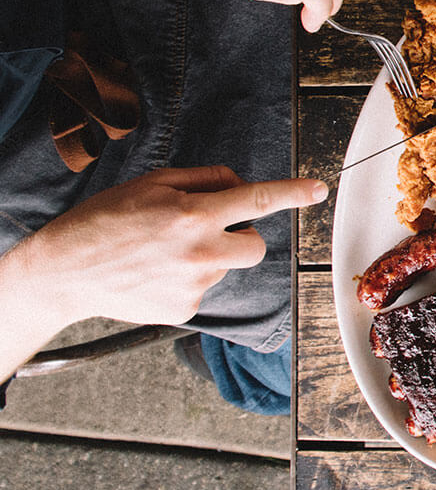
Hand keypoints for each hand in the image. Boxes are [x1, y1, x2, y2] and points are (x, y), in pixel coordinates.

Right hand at [5, 165, 326, 330]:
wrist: (63, 272)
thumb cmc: (105, 220)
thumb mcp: (152, 183)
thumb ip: (204, 180)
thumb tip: (238, 185)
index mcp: (191, 213)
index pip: (255, 200)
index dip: (291, 193)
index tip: (317, 189)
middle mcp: (199, 251)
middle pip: (255, 245)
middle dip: (243, 236)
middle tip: (208, 229)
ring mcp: (194, 285)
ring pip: (226, 266)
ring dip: (208, 257)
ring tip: (163, 253)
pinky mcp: (185, 310)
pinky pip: (204, 288)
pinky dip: (188, 279)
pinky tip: (156, 274)